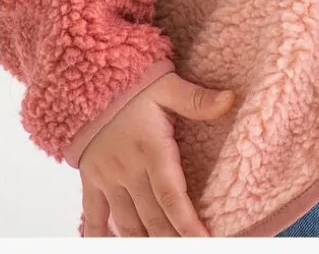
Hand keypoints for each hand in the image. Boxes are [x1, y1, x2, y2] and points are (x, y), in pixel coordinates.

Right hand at [79, 72, 237, 236]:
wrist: (87, 81)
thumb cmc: (133, 86)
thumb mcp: (168, 86)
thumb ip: (197, 99)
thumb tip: (231, 99)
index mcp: (151, 148)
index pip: (172, 195)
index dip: (187, 223)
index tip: (202, 241)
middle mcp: (129, 169)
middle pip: (153, 218)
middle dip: (171, 239)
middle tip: (189, 250)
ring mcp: (108, 179)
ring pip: (127, 224)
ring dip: (144, 242)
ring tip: (162, 251)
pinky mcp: (91, 182)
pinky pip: (93, 218)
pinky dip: (100, 238)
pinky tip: (113, 248)